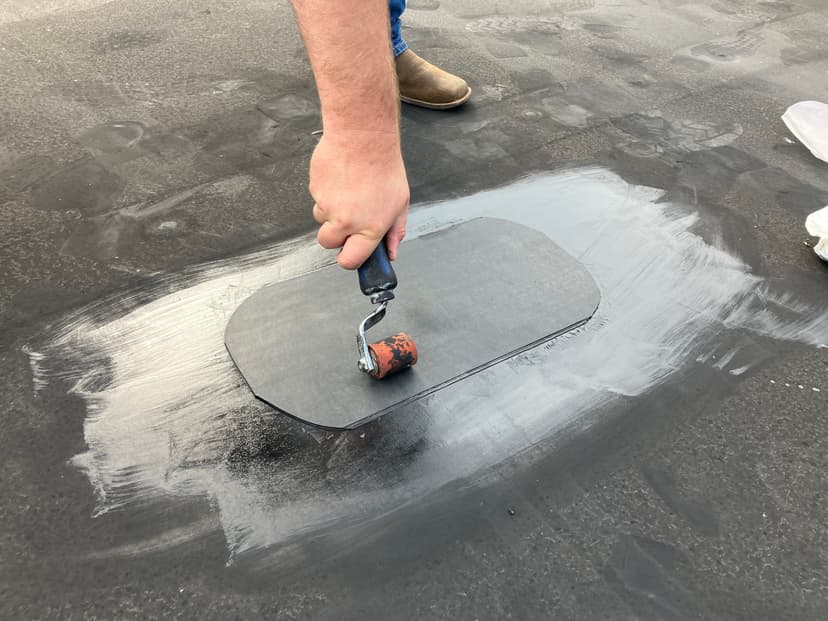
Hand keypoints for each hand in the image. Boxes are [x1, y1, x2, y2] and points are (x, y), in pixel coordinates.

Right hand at [309, 129, 409, 268]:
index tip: (350, 252)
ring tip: (347, 191)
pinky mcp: (314, 190)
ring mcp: (326, 206)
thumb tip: (391, 252)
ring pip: (321, 219)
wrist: (363, 138)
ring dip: (330, 212)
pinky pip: (317, 198)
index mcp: (369, 229)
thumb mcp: (400, 203)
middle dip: (335, 235)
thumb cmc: (384, 168)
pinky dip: (326, 192)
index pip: (350, 261)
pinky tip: (340, 178)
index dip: (349, 258)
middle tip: (348, 218)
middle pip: (327, 243)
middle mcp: (345, 221)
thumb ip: (394, 232)